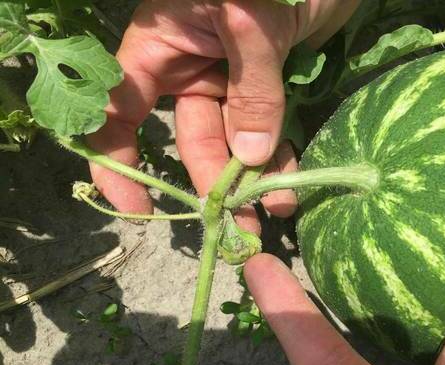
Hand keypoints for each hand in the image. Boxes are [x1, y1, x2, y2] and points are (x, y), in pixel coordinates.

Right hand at [87, 0, 359, 231]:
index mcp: (162, 46)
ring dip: (253, 178)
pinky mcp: (268, 85)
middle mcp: (190, 67)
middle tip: (238, 227)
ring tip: (274, 212)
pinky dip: (278, 155)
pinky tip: (290, 182)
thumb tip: (249, 158)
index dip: (118, 161)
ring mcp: (230, 78)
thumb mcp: (253, 19)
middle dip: (214, 184)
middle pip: (193, 137)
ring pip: (235, 140)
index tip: (138, 209)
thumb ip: (252, 87)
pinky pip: (268, 128)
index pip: (120, 109)